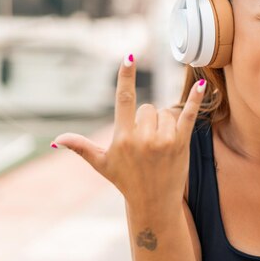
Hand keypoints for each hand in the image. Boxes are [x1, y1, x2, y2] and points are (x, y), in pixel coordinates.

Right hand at [52, 54, 206, 203]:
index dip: (126, 77)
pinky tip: (203, 84)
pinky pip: (189, 115)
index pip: (124, 99)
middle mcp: (143, 137)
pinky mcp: (182, 143)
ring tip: (159, 145)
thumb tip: (56, 140)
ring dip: (163, 123)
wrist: (154, 203)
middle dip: (146, 121)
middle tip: (145, 144)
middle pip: (147, 108)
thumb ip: (81, 147)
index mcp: (122, 138)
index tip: (130, 56)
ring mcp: (164, 140)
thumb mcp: (102, 164)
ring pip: (166, 112)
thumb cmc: (126, 181)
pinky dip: (195, 99)